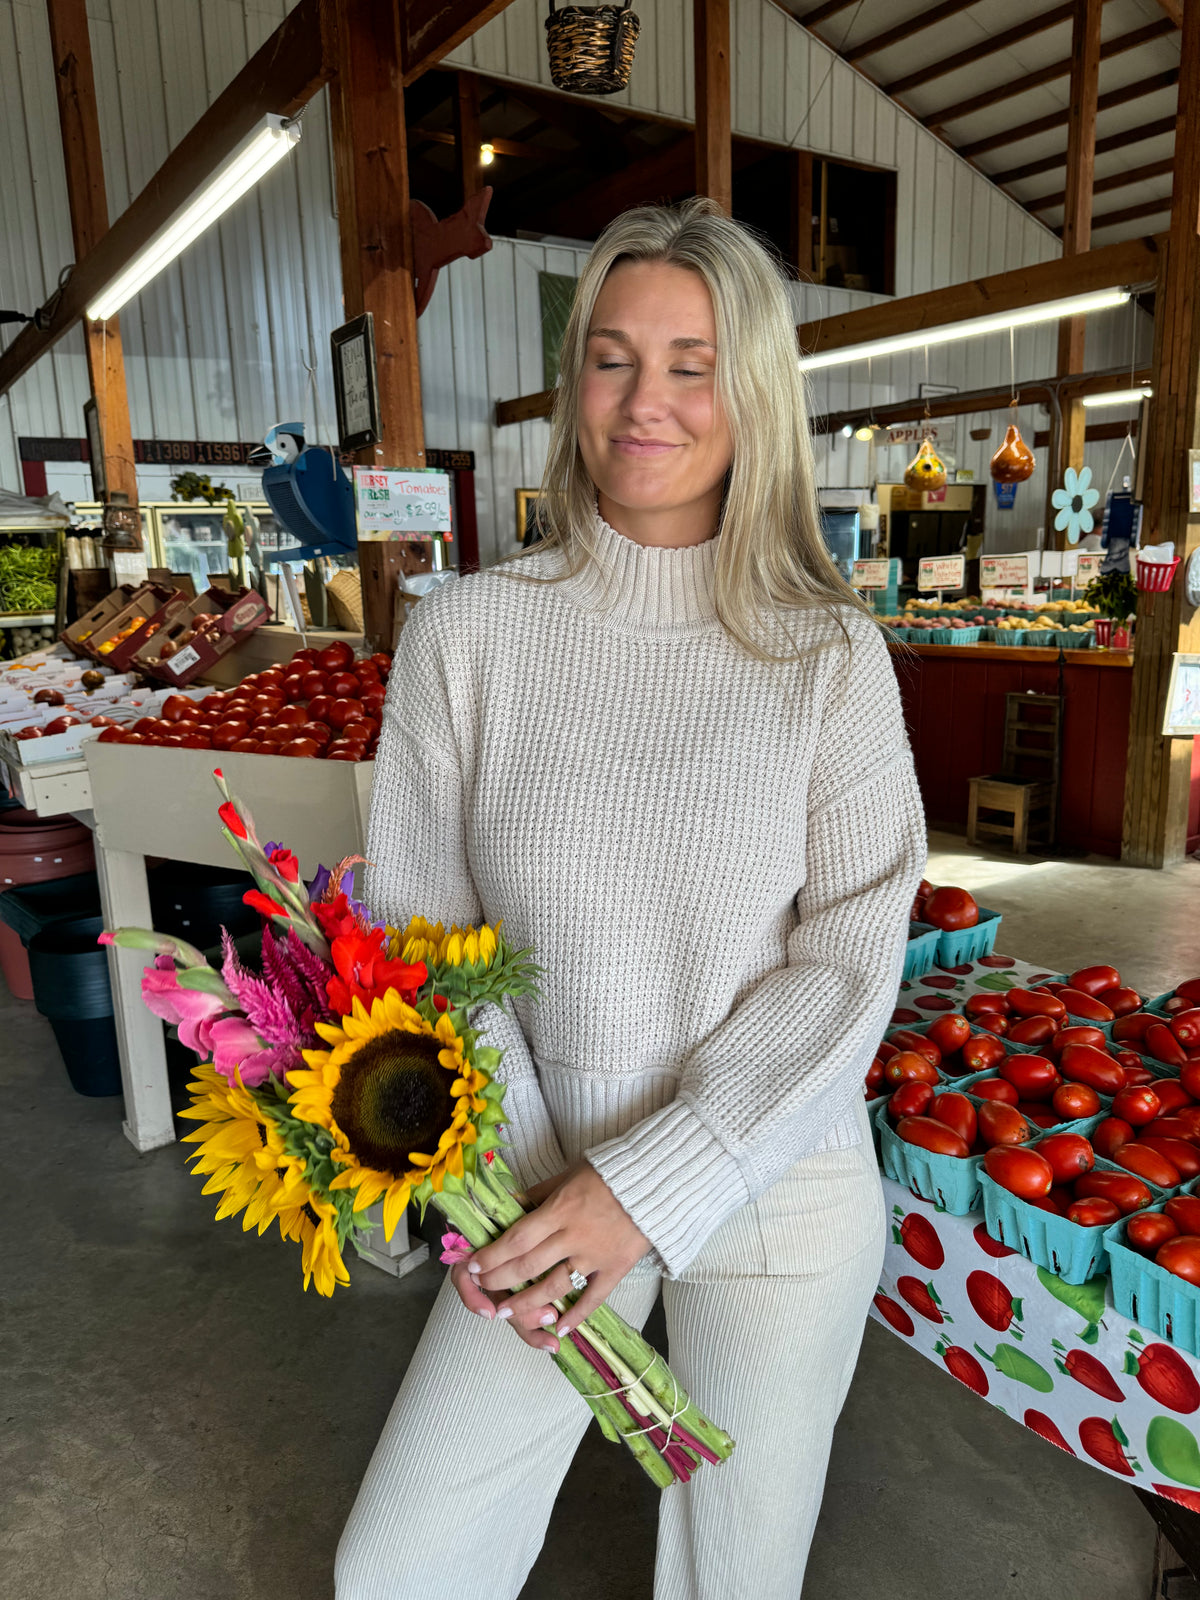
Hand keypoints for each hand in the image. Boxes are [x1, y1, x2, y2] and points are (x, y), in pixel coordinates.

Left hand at [464, 1162, 650, 1354]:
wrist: (655, 1180)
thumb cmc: (608, 1173)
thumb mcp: (567, 1174)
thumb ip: (538, 1194)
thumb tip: (508, 1204)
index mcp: (560, 1209)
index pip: (517, 1239)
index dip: (492, 1255)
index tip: (473, 1265)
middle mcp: (574, 1236)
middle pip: (529, 1264)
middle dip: (500, 1279)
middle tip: (482, 1288)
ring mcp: (596, 1255)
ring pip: (555, 1287)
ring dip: (527, 1303)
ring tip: (506, 1314)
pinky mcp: (617, 1268)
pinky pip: (594, 1298)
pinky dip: (576, 1316)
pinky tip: (559, 1329)